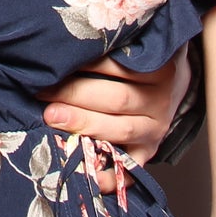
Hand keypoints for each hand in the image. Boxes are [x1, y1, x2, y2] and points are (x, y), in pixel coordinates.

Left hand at [39, 48, 190, 190]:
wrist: (173, 85)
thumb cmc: (140, 62)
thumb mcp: (136, 47)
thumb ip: (109, 46)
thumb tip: (64, 41)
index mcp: (159, 71)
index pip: (119, 66)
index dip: (85, 63)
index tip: (54, 61)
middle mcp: (159, 103)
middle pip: (116, 99)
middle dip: (75, 96)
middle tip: (43, 93)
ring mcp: (154, 132)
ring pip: (119, 131)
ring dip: (82, 125)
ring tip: (51, 118)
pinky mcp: (146, 154)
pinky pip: (127, 170)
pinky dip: (104, 175)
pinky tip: (80, 170)